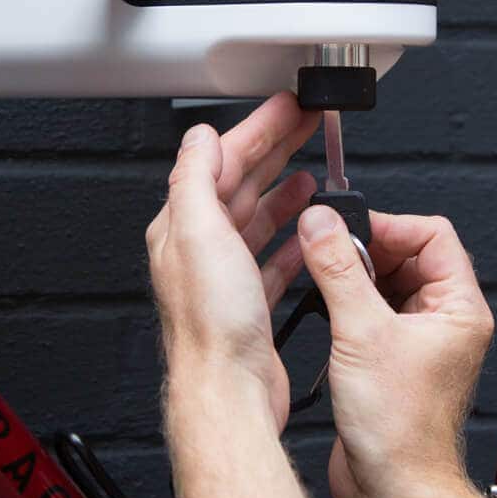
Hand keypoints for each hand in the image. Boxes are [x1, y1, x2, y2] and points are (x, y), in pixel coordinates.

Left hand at [145, 93, 318, 430]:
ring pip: (259, 220)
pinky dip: (293, 241)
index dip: (258, 128)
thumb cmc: (213, 326)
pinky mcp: (251, 306)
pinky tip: (309, 234)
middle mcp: (202, 251)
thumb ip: (196, 178)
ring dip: (285, 193)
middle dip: (276, 149)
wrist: (229, 390)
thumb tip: (200, 137)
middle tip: (308, 123)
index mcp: (185, 227)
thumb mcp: (199, 233)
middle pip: (242, 184)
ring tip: (311, 175)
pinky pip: (274, 260)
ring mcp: (227, 279)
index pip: (221, 162)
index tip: (288, 107)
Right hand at [294, 205, 495, 497]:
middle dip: (364, 251)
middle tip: (326, 254)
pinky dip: (345, 306)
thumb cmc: (401, 431)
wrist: (394, 488)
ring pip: (385, 285)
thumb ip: (338, 270)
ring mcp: (418, 342)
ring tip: (322, 283)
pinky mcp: (391, 361)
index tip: (345, 230)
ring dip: (352, 279)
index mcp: (459, 308)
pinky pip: (370, 314)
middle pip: (406, 256)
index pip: (432, 234)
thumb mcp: (362, 333)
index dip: (387, 224)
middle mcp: (444, 322)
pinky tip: (323, 313)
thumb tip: (322, 225)